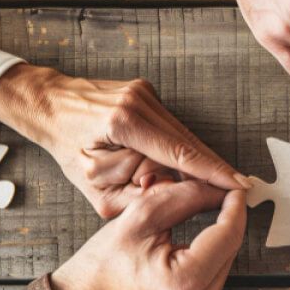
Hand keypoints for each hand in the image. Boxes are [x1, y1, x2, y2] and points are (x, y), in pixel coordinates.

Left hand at [0, 64, 247, 218]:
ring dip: (195, 161)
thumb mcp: (94, 184)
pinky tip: (186, 165)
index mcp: (124, 123)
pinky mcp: (147, 92)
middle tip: (236, 191)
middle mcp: (138, 101)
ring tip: (211, 184)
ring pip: (184, 134)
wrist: (51, 104)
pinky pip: (173, 126)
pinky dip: (181, 147)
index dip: (213, 172)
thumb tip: (176, 196)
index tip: (239, 185)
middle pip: (189, 142)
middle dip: (212, 169)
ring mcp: (145, 93)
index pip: (180, 153)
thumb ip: (136, 196)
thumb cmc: (69, 146)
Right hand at [18, 179, 245, 289]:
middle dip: (226, 221)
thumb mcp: (139, 220)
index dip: (234, 206)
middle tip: (216, 196)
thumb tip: (219, 188)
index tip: (235, 187)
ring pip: (224, 267)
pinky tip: (191, 247)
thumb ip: (184, 198)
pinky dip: (206, 262)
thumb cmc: (100, 267)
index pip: (227, 235)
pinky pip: (212, 283)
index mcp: (183, 284)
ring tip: (199, 219)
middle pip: (229, 251)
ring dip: (217, 241)